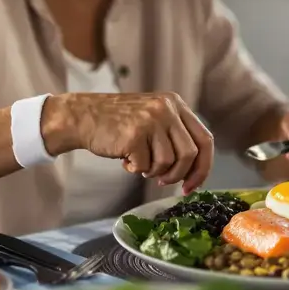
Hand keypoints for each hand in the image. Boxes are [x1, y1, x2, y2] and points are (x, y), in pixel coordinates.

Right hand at [44, 92, 213, 192]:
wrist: (83, 115)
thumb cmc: (119, 123)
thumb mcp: (153, 117)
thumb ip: (175, 136)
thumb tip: (195, 173)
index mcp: (176, 104)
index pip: (205, 140)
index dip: (203, 167)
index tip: (193, 185)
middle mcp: (166, 109)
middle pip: (189, 154)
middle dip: (179, 175)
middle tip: (164, 182)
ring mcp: (150, 120)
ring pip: (167, 163)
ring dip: (153, 172)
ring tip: (138, 163)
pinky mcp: (134, 135)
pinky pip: (144, 166)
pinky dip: (135, 169)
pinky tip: (125, 158)